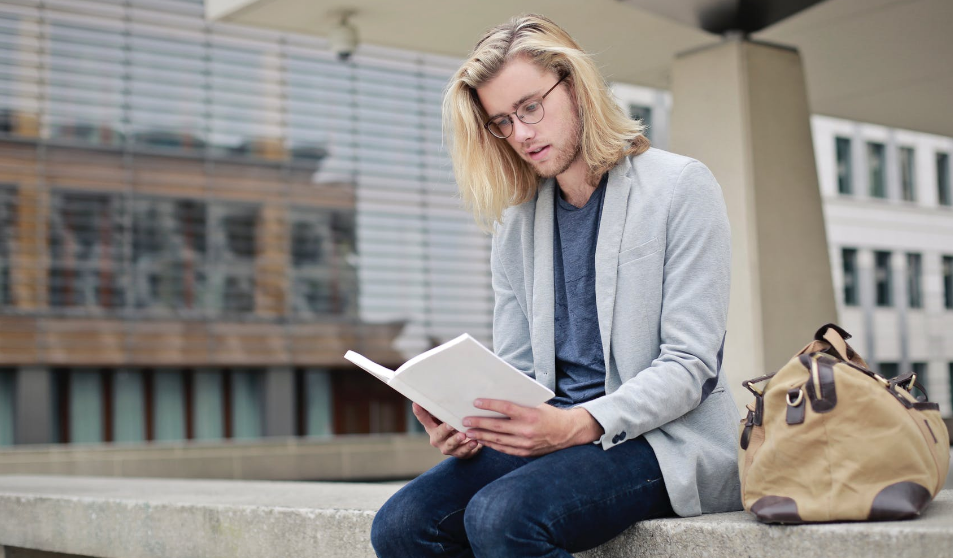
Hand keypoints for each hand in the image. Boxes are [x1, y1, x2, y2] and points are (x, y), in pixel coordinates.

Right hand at [412, 403, 482, 458]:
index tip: (416, 403)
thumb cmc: (453, 425)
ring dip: (457, 440)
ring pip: (450, 445)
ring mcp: (447, 447)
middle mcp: (437, 438)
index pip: (423, 419)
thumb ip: (444, 407)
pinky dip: (469, 447)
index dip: (419, 412)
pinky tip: (475, 442)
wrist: (463, 444)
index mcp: (432, 427)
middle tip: (450, 424)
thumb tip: (444, 386)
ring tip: (463, 435)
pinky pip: (463, 452)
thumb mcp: (447, 416)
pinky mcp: (459, 454)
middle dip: (444, 429)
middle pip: (438, 434)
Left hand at [462, 399, 603, 456]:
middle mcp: (527, 430)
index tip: (476, 402)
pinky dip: (491, 445)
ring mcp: (526, 443)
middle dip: (479, 423)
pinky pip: (504, 449)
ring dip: (481, 436)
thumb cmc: (550, 414)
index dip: (490, 405)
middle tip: (465, 420)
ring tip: (468, 432)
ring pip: (498, 440)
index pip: (506, 408)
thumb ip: (518, 404)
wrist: (567, 432)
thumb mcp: (536, 405)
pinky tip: (482, 440)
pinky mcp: (525, 452)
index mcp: (531, 415)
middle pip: (497, 427)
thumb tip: (495, 401)